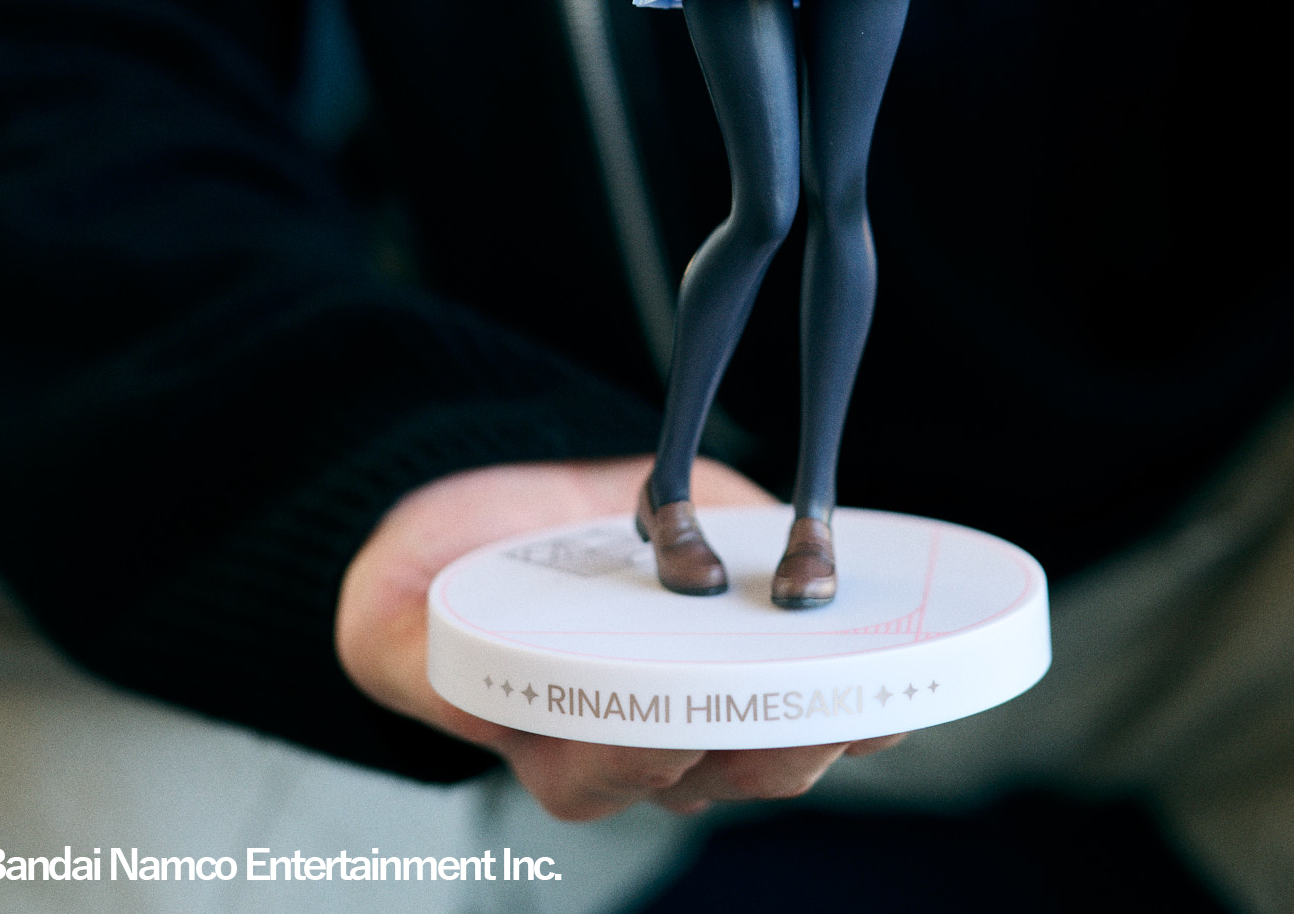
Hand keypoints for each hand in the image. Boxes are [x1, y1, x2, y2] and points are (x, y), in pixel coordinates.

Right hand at [336, 454, 907, 821]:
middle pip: (723, 771)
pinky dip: (866, 675)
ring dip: (837, 716)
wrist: (488, 518)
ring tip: (879, 684)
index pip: (614, 775)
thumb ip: (406, 653)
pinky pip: (822, 684)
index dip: (654, 757)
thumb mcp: (387, 616)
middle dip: (777, 746)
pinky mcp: (751, 647)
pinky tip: (906, 657)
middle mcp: (644, 744)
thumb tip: (453, 696)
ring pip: (784, 740)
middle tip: (813, 706)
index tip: (685, 725)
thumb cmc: (434, 581)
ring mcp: (709, 699)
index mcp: (557, 748)